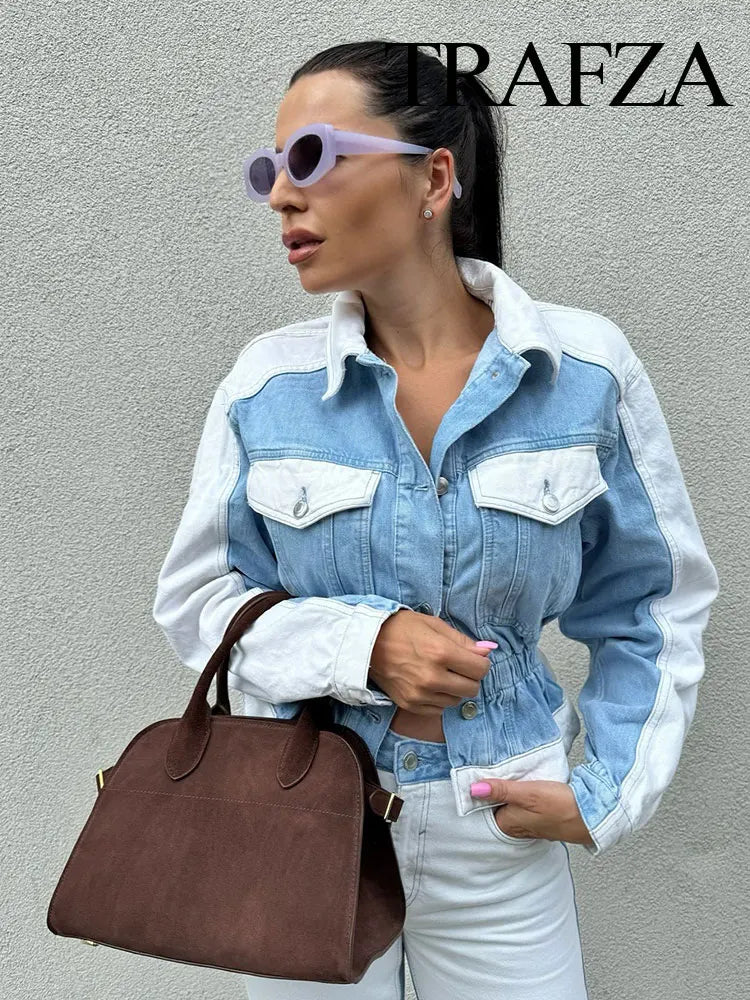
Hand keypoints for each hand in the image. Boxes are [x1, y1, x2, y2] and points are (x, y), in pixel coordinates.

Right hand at [369, 610, 494, 713]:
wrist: (366, 643)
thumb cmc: (401, 628)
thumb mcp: (434, 625)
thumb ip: (463, 640)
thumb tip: (488, 651)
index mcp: (441, 653)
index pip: (480, 669)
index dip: (481, 663)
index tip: (473, 658)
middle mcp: (432, 677)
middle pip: (472, 688)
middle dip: (470, 677)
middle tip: (457, 666)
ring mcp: (420, 694)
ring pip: (456, 700)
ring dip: (454, 689)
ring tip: (439, 673)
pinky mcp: (410, 705)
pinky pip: (439, 709)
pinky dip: (439, 698)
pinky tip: (428, 684)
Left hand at [471, 777, 595, 846]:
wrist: (593, 816)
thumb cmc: (561, 806)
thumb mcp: (527, 793)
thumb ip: (500, 790)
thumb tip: (473, 789)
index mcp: (507, 824)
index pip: (483, 806)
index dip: (482, 790)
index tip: (480, 774)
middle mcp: (516, 828)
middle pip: (498, 806)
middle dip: (496, 791)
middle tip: (497, 771)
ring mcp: (530, 825)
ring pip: (512, 806)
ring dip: (511, 793)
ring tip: (513, 776)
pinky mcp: (543, 819)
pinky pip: (526, 807)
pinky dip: (525, 797)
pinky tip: (529, 786)